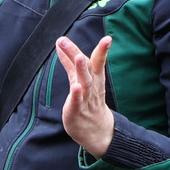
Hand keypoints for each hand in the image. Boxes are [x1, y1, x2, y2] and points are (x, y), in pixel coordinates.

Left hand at [55, 36, 114, 156]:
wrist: (97, 131)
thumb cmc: (88, 102)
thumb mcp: (78, 79)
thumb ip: (69, 62)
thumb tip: (61, 42)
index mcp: (94, 78)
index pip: (97, 61)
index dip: (102, 50)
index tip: (108, 38)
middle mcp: (92, 87)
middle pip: (87, 69)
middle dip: (77, 54)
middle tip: (66, 41)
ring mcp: (86, 99)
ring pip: (85, 83)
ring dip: (82, 70)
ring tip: (78, 57)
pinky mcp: (77, 111)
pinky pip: (77, 101)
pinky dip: (77, 94)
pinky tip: (75, 87)